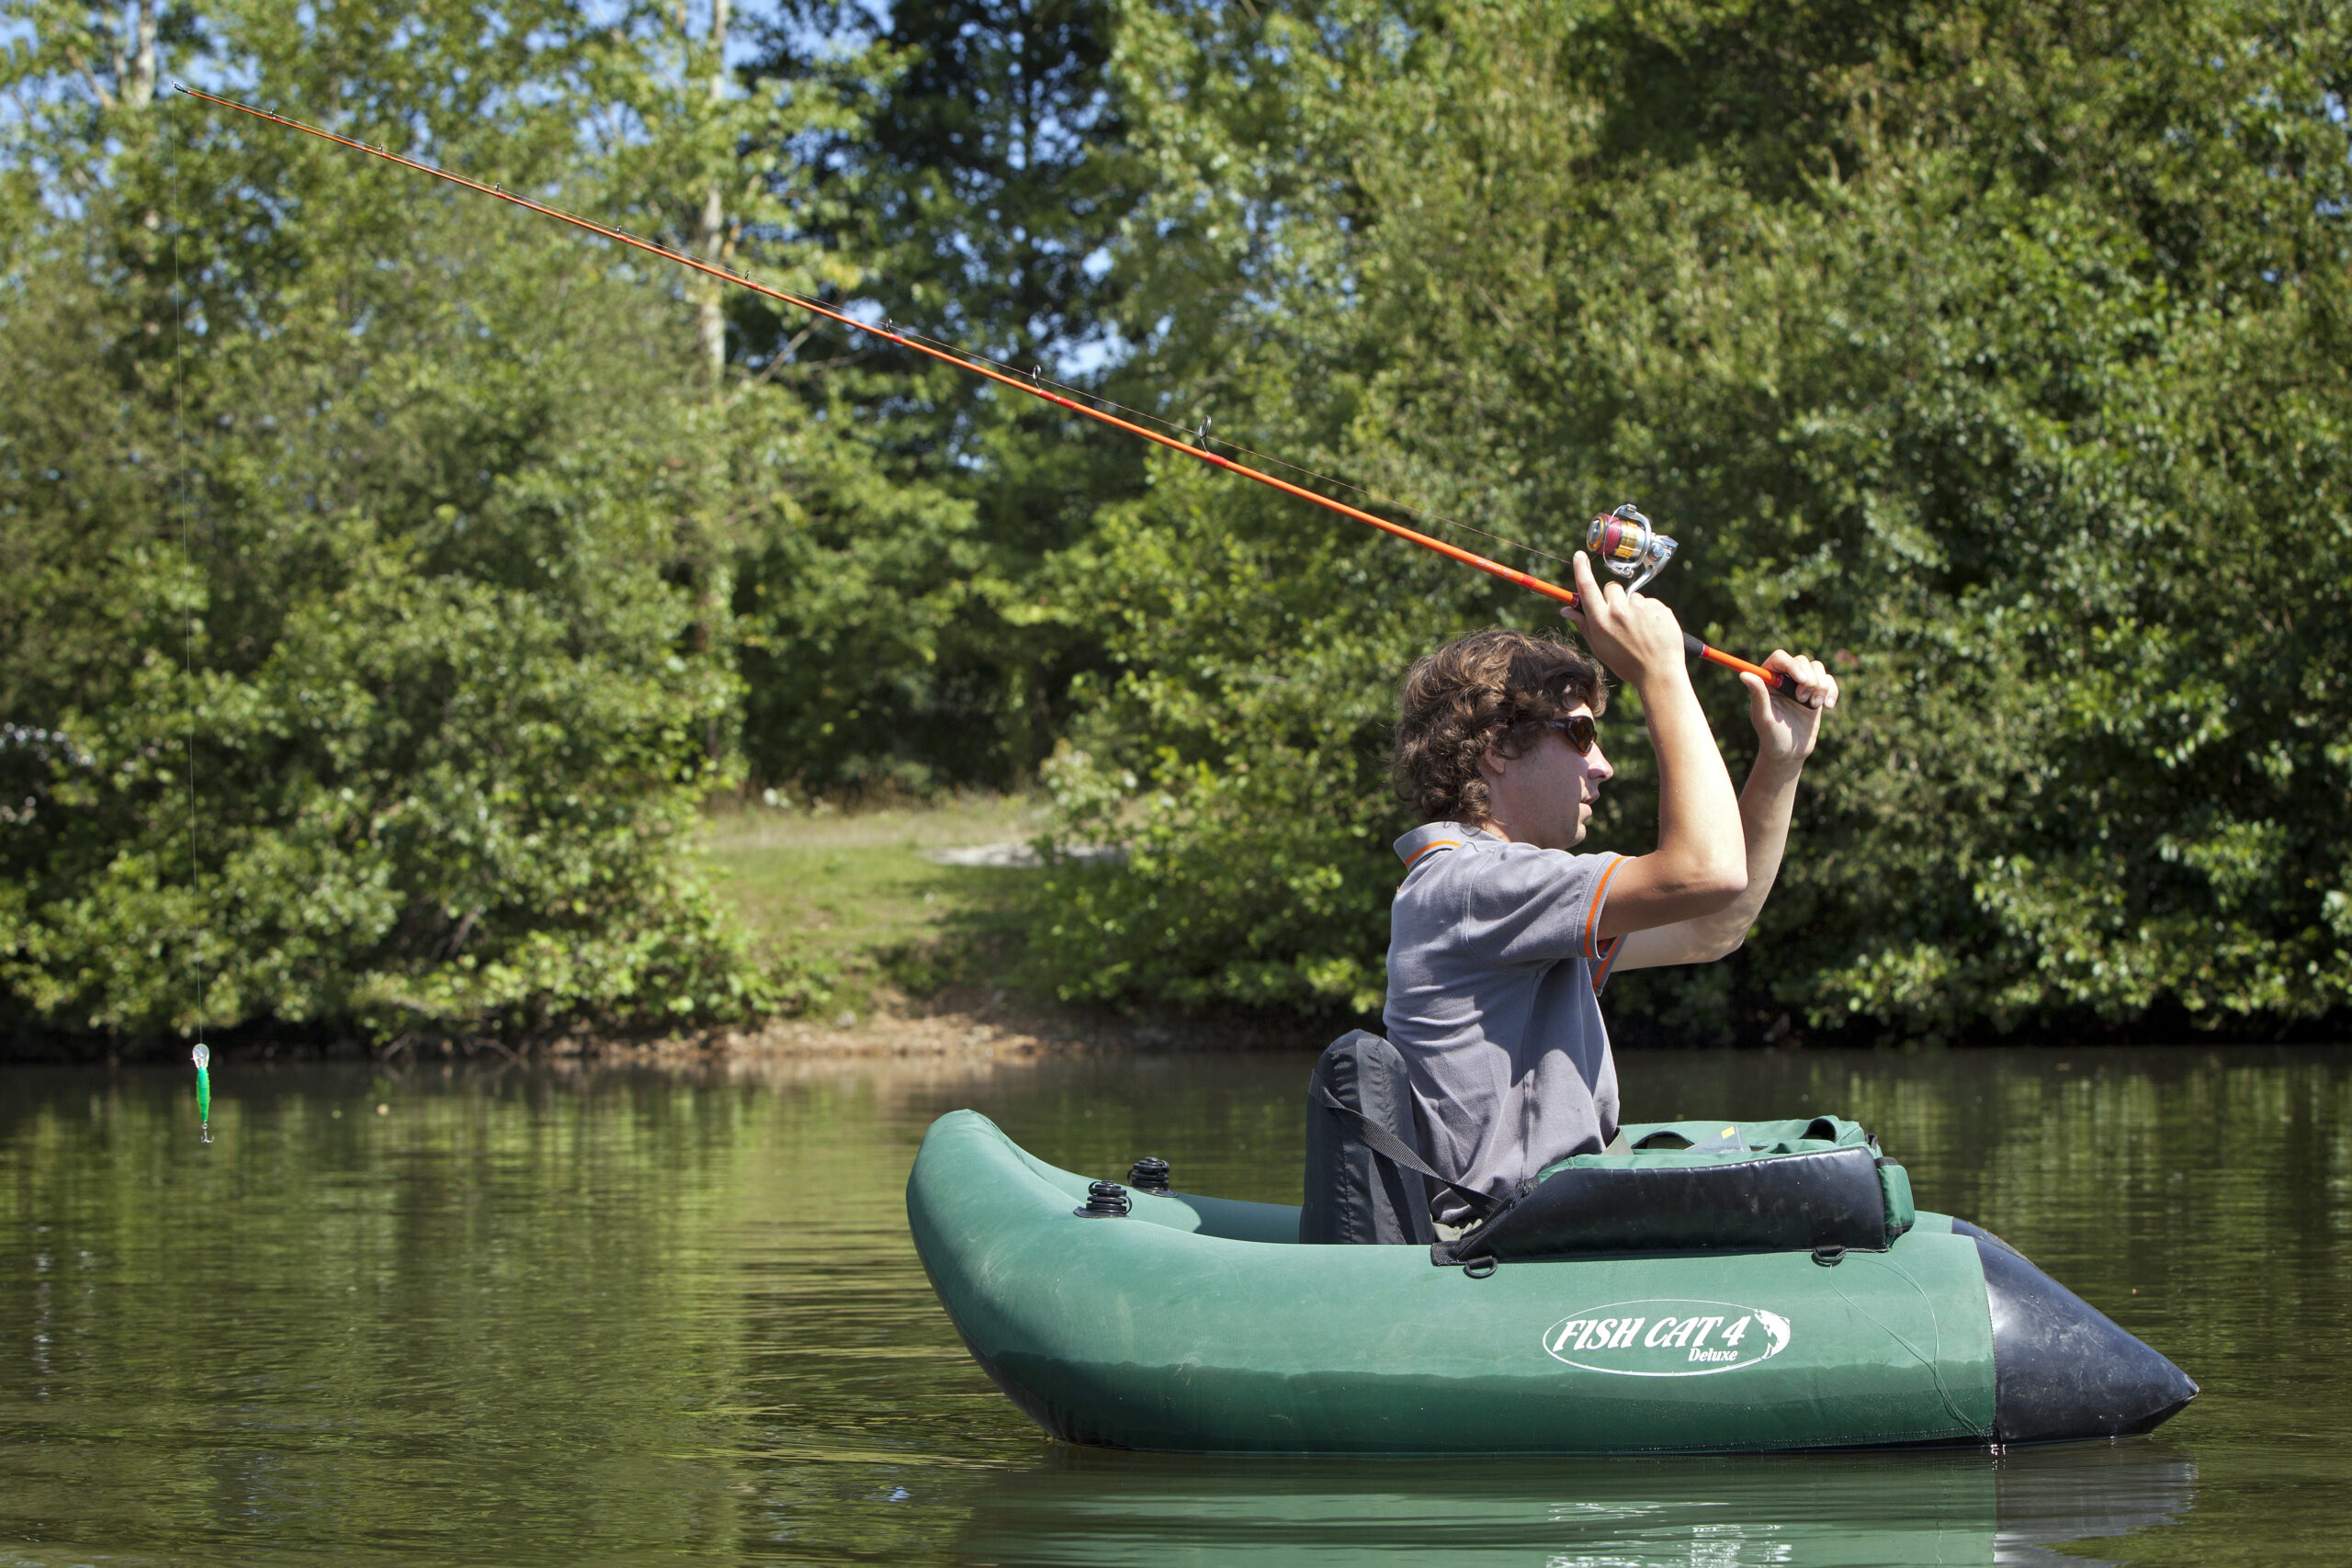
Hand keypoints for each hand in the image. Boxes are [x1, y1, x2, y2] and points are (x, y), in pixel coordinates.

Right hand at [1560, 552, 1690, 691]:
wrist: (1659, 673)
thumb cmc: (1627, 663)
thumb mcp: (1599, 648)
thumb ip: (1583, 625)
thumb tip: (1566, 610)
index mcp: (1601, 621)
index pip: (1587, 587)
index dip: (1581, 569)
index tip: (1579, 556)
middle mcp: (1619, 611)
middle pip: (1611, 588)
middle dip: (1613, 598)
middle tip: (1620, 618)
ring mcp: (1641, 608)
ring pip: (1633, 597)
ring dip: (1634, 608)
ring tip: (1640, 631)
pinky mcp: (1660, 608)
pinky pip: (1651, 603)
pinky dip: (1651, 614)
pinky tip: (1653, 631)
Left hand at [1741, 650, 1837, 765]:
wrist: (1789, 753)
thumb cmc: (1771, 736)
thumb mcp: (1764, 718)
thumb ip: (1758, 695)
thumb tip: (1744, 674)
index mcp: (1767, 680)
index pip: (1779, 658)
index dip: (1791, 664)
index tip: (1801, 679)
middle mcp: (1784, 678)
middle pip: (1801, 660)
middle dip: (1807, 679)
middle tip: (1802, 700)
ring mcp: (1802, 684)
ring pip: (1818, 668)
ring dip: (1820, 685)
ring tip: (1814, 705)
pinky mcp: (1817, 692)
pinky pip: (1830, 680)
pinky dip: (1832, 691)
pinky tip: (1827, 707)